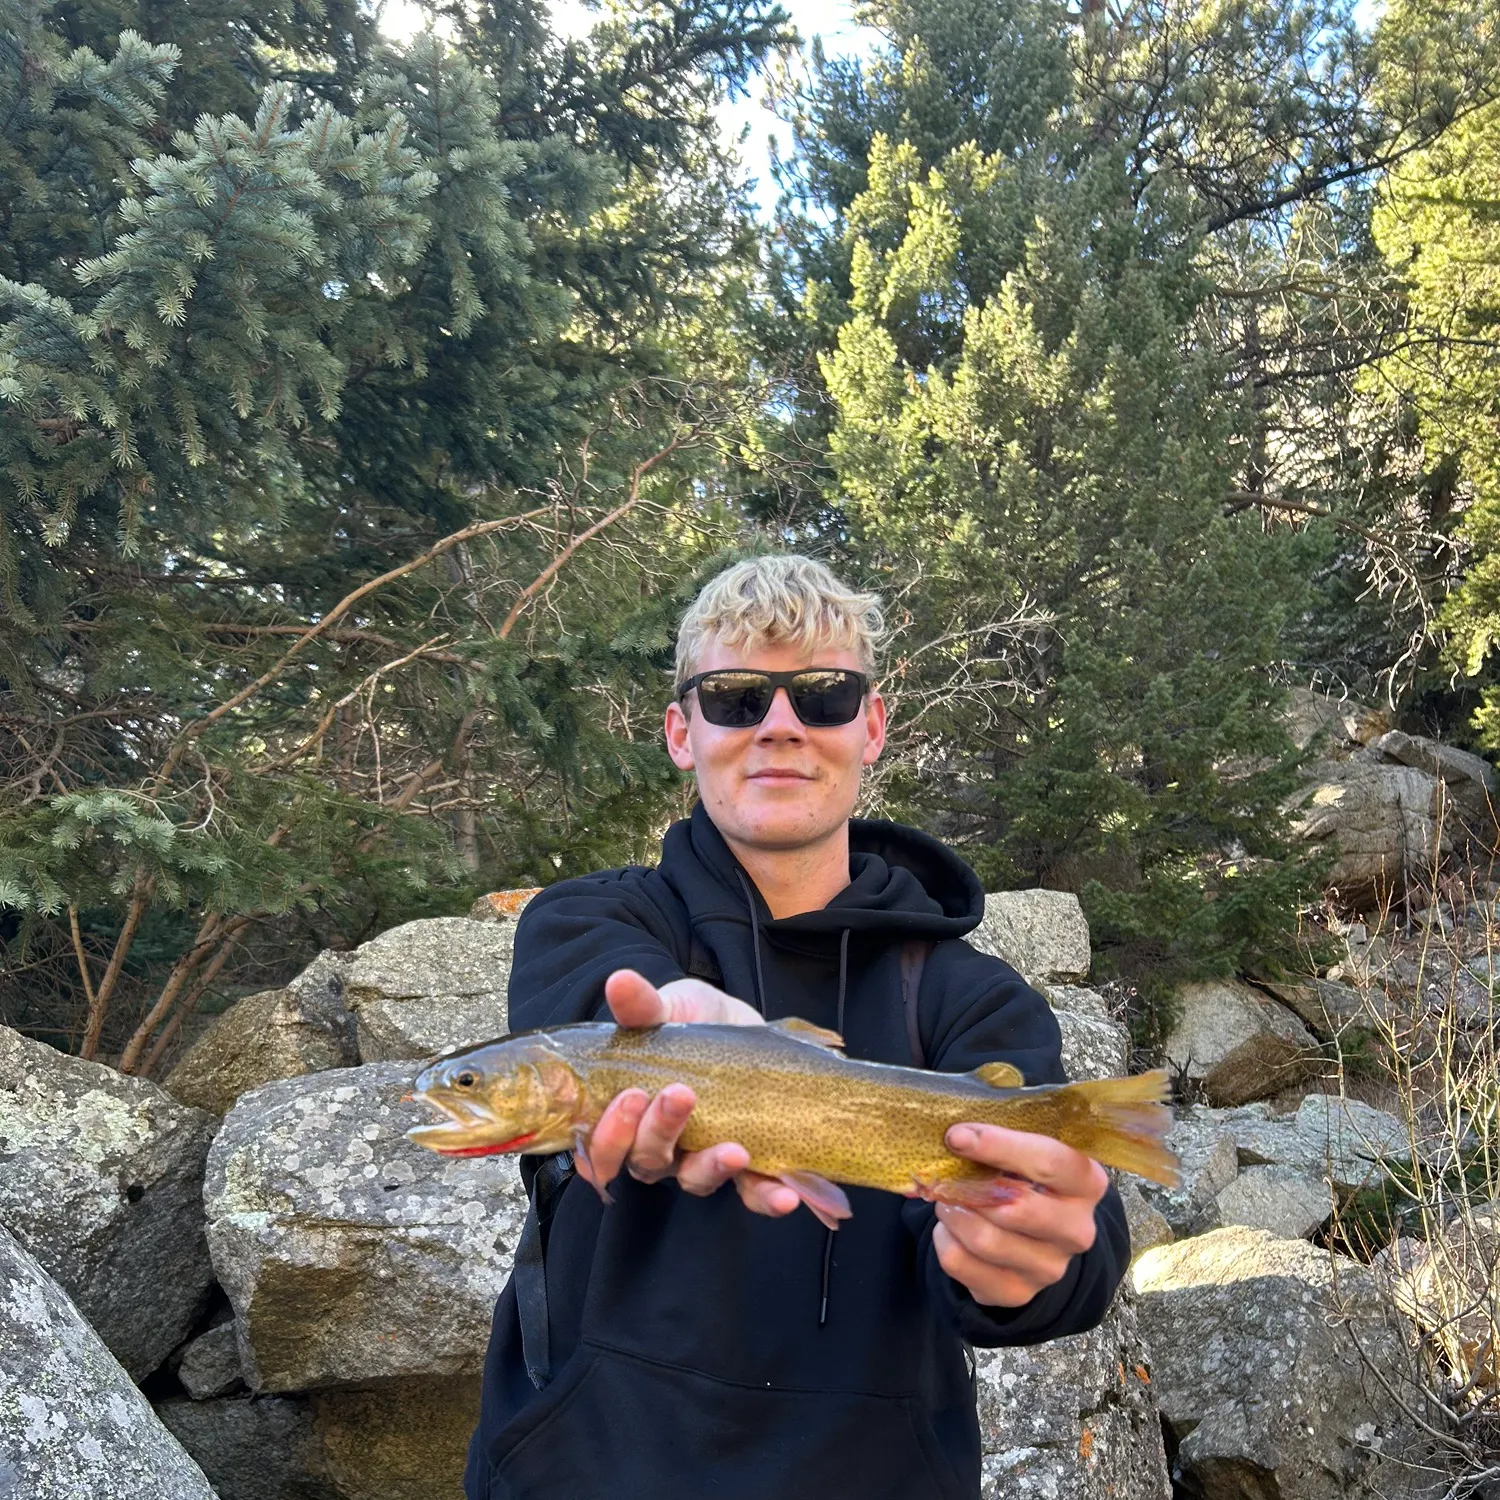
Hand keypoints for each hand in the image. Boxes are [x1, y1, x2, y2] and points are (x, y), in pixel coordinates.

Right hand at [574, 969, 798, 1218]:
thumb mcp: (669, 1008)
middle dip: (658, 1134)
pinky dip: (766, 1197)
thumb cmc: (692, 1022)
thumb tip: (619, 981)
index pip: (601, 1148)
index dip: (608, 1135)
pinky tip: (785, 1194)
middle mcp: (660, 1146)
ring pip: (694, 1180)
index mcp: (627, 1115)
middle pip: (646, 1162)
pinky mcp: (746, 1164)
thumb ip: (642, 1006)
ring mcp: (701, 1157)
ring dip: (711, 1168)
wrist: (744, 1024)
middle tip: (679, 1095)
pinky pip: (751, 1193)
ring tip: (734, 1149)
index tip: (631, 1094)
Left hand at [932, 1124, 1107, 1307]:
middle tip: (947, 1176)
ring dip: (953, 1213)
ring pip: (985, 1239)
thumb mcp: (1022, 1153)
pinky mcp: (1019, 1292)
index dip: (998, 1146)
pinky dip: (944, 1240)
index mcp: (1086, 1183)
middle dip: (970, 1188)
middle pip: (1016, 1209)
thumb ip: (997, 1141)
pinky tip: (950, 1228)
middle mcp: (1077, 1230)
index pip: (1047, 1162)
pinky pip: (962, 1264)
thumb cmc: (1022, 1178)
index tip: (958, 1137)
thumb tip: (955, 1137)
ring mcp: (1051, 1268)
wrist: (1031, 1235)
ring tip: (948, 1200)